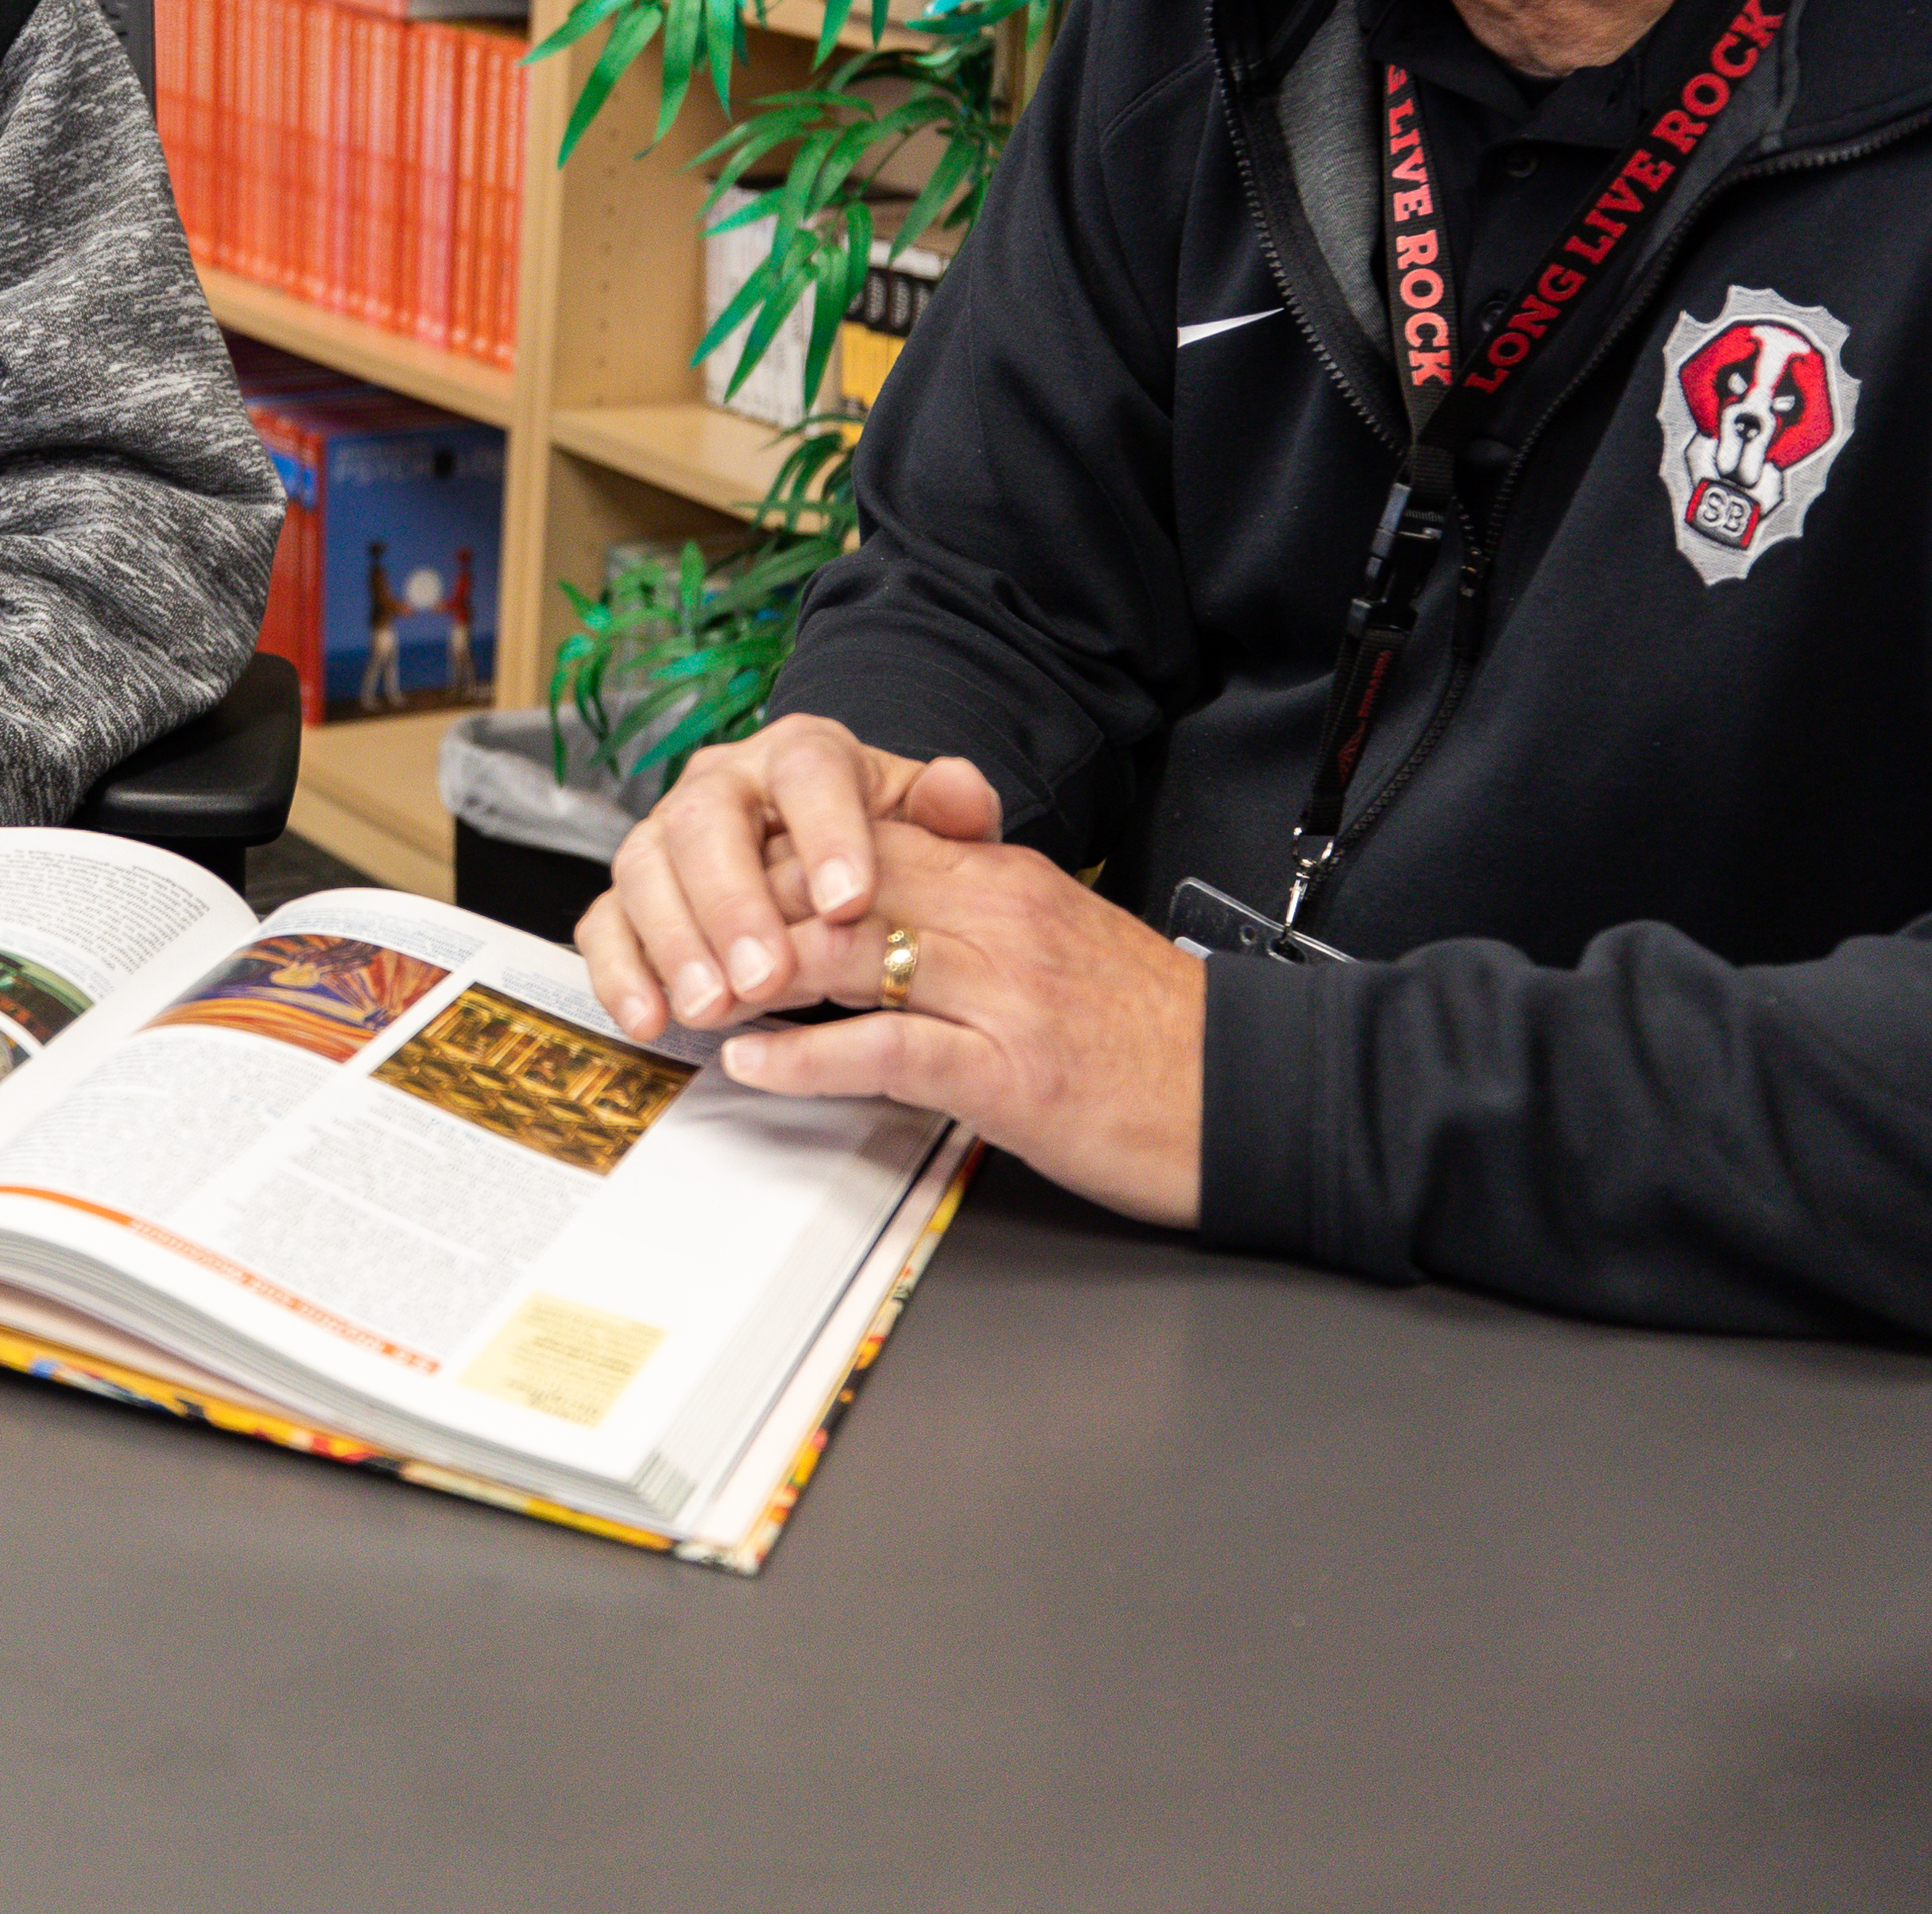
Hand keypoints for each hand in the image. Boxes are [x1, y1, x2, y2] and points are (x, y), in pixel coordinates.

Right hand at [578, 713, 1004, 1044]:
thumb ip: (952, 816)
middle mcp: (721, 783)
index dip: (826, 834)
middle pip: (705, 820)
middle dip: (733, 903)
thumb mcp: (929, 836)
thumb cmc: (879, 852)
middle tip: (766, 977)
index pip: (807, 772)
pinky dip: (619, 973)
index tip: (850, 903)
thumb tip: (962, 789)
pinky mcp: (631, 893)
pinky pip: (605, 922)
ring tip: (712, 1009)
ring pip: (644, 868)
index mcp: (801, 755)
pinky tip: (648, 1020)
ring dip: (674, 943)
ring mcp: (666, 836)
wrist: (825, 864)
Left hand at [716, 825, 1209, 1229]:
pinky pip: (884, 1049)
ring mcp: (1001, 993)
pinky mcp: (1008, 1073)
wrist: (1256, 1094)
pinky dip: (805, 1056)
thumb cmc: (1154, 1031)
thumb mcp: (1059, 939)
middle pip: (835, 880)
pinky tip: (752, 1062)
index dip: (775, 854)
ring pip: (848, 950)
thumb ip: (974, 911)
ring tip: (687, 995)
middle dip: (742, 906)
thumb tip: (886, 907)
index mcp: (1005, 878)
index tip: (713, 881)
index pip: (864, 837)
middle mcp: (997, 917)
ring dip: (751, 975)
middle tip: (675, 936)